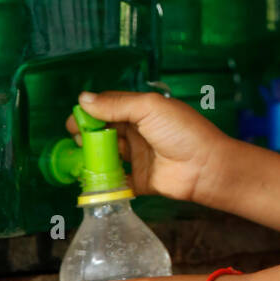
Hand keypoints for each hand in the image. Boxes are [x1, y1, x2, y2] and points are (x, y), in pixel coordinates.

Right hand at [66, 89, 232, 204]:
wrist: (206, 168)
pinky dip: (104, 180)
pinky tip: (91, 179)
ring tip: (81, 158)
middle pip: (105, 131)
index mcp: (142, 110)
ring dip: (93, 156)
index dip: (91, 112)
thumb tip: (83, 100)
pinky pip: (116, 181)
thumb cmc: (182, 132)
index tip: (73, 120)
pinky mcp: (139, 180)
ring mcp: (139, 156)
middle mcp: (139, 132)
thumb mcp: (149, 108)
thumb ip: (116, 104)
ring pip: (108, 155)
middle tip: (76, 140)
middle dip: (88, 134)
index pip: (109, 106)